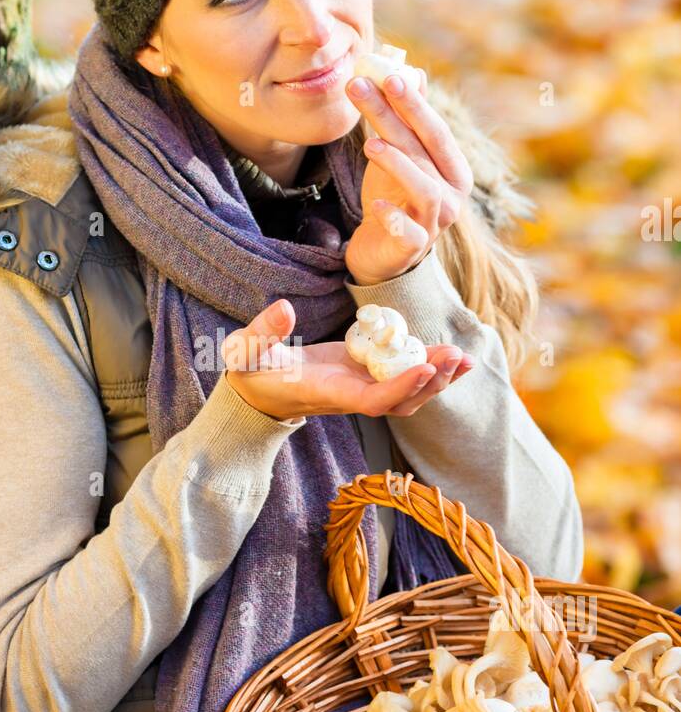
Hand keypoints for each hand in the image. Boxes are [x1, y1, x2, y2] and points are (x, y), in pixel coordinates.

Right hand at [223, 300, 473, 421]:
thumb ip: (262, 332)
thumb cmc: (251, 372)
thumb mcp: (246, 351)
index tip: (425, 367)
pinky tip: (455, 357)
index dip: (400, 388)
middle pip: (400, 402)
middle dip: (430, 382)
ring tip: (465, 357)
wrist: (258, 391)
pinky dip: (432, 369)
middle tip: (454, 354)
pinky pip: (405, 377)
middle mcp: (350, 397)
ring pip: (408, 394)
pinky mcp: (367, 376)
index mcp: (327, 393)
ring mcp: (361, 389)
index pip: (370, 401)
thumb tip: (284, 309)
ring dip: (438, 378)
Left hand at [343, 65, 474, 285]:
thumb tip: (412, 72)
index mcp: (453, 169)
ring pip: (424, 189)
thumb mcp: (400, 156)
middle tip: (362, 88)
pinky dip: (393, 216)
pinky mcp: (412, 248)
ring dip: (398, 164)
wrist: (382, 252)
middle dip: (395, 116)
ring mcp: (435, 223)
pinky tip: (376, 204)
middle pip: (425, 151)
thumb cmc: (393, 198)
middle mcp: (452, 195)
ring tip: (369, 144)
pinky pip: (408, 232)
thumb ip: (408, 121)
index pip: (435, 130)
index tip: (387, 74)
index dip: (412, 102)